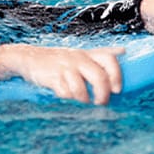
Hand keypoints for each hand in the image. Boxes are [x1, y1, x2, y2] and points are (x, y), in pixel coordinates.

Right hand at [0, 44, 123, 104]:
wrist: (29, 58)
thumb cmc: (59, 60)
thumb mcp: (80, 54)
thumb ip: (100, 54)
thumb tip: (124, 50)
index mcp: (87, 54)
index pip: (109, 59)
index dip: (116, 75)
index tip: (117, 89)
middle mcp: (78, 59)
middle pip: (99, 77)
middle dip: (103, 94)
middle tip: (101, 103)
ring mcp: (64, 68)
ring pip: (81, 89)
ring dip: (84, 100)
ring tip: (82, 102)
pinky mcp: (52, 77)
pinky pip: (64, 93)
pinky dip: (67, 99)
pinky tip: (66, 98)